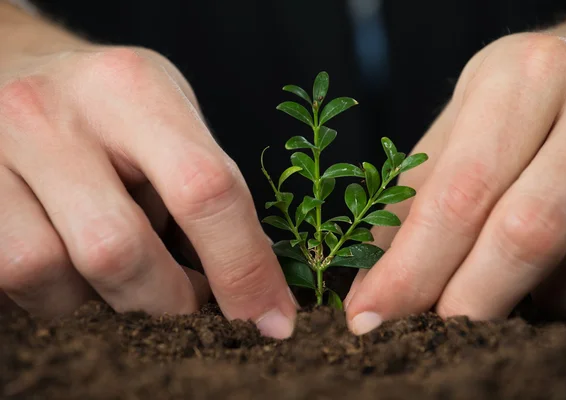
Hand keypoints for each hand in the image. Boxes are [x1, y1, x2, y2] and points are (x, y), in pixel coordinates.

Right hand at [0, 46, 296, 337]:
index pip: (204, 189)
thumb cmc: (110, 106)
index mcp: (132, 89)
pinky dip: (60, 294)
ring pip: (51, 274)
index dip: (245, 269)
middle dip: (168, 302)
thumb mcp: (170, 121)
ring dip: (104, 299)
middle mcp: (51, 114)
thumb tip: (253, 290)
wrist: (11, 67)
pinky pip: (11, 278)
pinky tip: (80, 267)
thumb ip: (208, 191)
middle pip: (118, 250)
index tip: (271, 319)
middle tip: (191, 303)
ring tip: (127, 272)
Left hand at [345, 31, 565, 334]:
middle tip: (421, 336)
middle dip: (464, 301)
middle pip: (522, 233)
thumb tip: (369, 286)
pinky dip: (565, 291)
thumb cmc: (518, 100)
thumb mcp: (460, 126)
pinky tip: (542, 275)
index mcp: (517, 81)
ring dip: (522, 298)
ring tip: (485, 287)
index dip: (410, 269)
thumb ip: (414, 199)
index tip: (366, 318)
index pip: (457, 194)